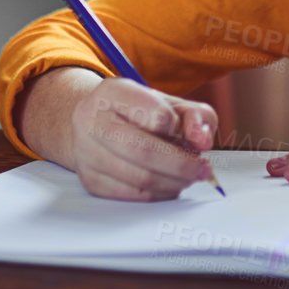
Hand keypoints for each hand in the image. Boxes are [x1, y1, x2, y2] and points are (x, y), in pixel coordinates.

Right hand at [68, 76, 219, 200]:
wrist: (97, 123)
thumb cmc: (138, 112)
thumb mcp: (170, 103)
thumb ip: (195, 116)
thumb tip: (202, 141)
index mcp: (113, 92)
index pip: (155, 115)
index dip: (180, 130)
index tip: (193, 137)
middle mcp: (92, 120)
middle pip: (144, 151)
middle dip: (181, 165)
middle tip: (202, 169)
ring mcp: (86, 152)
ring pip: (139, 178)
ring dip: (173, 182)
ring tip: (188, 177)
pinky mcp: (89, 179)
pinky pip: (132, 195)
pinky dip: (158, 194)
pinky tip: (169, 184)